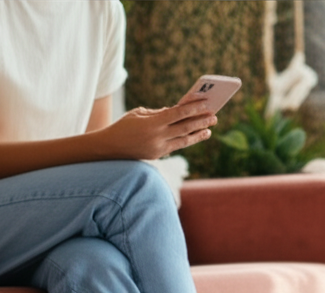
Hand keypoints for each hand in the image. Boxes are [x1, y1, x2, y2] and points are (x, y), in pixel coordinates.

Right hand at [100, 101, 217, 159]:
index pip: (178, 114)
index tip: (206, 104)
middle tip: (214, 116)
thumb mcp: (139, 114)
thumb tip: (177, 111)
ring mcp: (159, 148)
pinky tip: (195, 136)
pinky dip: (187, 140)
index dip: (193, 108)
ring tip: (210, 129)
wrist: (110, 148)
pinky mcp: (158, 155)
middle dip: (201, 121)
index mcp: (152, 123)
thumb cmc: (124, 126)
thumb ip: (159, 113)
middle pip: (185, 127)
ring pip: (184, 140)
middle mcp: (158, 137)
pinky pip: (176, 146)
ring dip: (198, 134)